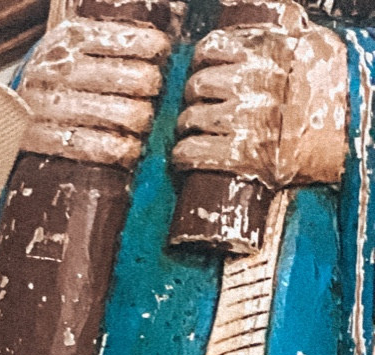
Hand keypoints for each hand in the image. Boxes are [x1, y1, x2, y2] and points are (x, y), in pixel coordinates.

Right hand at [20, 16, 174, 169]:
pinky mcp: (40, 138)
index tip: (161, 58)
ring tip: (141, 125)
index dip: (154, 48)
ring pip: (116, 113)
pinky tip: (128, 151)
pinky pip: (88, 145)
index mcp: (70, 38)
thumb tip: (158, 48)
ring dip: (139, 121)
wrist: (1, 111)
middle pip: (130, 77)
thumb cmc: (51, 79)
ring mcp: (49, 105)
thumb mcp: (71, 46)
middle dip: (150, 88)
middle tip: (152, 95)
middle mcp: (59, 68)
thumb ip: (106, 43)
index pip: (128, 38)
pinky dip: (115, 150)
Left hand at [173, 20, 346, 187]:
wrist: (352, 132)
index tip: (204, 67)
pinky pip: (193, 152)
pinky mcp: (242, 156)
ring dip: (187, 126)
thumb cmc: (338, 89)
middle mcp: (254, 83)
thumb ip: (291, 30)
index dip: (203, 59)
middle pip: (198, 84)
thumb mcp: (318, 44)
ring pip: (192, 118)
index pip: (214, 47)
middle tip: (199, 103)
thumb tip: (279, 17)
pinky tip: (185, 156)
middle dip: (194, 95)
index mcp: (269, 53)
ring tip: (192, 130)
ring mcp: (246, 120)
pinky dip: (183, 155)